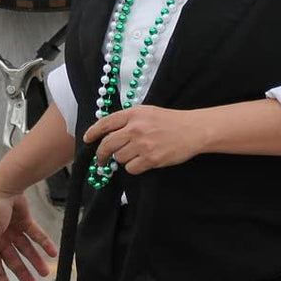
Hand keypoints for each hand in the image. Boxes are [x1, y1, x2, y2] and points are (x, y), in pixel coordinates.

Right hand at [0, 185, 56, 280]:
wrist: (5, 186)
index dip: (1, 278)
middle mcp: (2, 239)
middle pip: (14, 259)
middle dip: (23, 272)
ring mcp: (14, 230)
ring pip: (27, 249)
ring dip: (36, 260)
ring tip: (45, 273)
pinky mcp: (25, 221)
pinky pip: (36, 235)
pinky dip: (44, 243)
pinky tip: (52, 252)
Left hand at [84, 105, 203, 174]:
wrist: (193, 130)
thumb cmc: (170, 121)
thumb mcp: (148, 112)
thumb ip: (129, 120)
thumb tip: (109, 133)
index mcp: (134, 113)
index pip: (106, 123)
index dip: (93, 132)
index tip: (87, 139)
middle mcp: (136, 128)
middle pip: (107, 145)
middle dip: (101, 155)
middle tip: (101, 160)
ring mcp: (143, 144)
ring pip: (119, 158)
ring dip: (123, 159)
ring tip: (135, 154)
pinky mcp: (151, 159)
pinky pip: (131, 168)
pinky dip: (135, 167)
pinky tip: (143, 161)